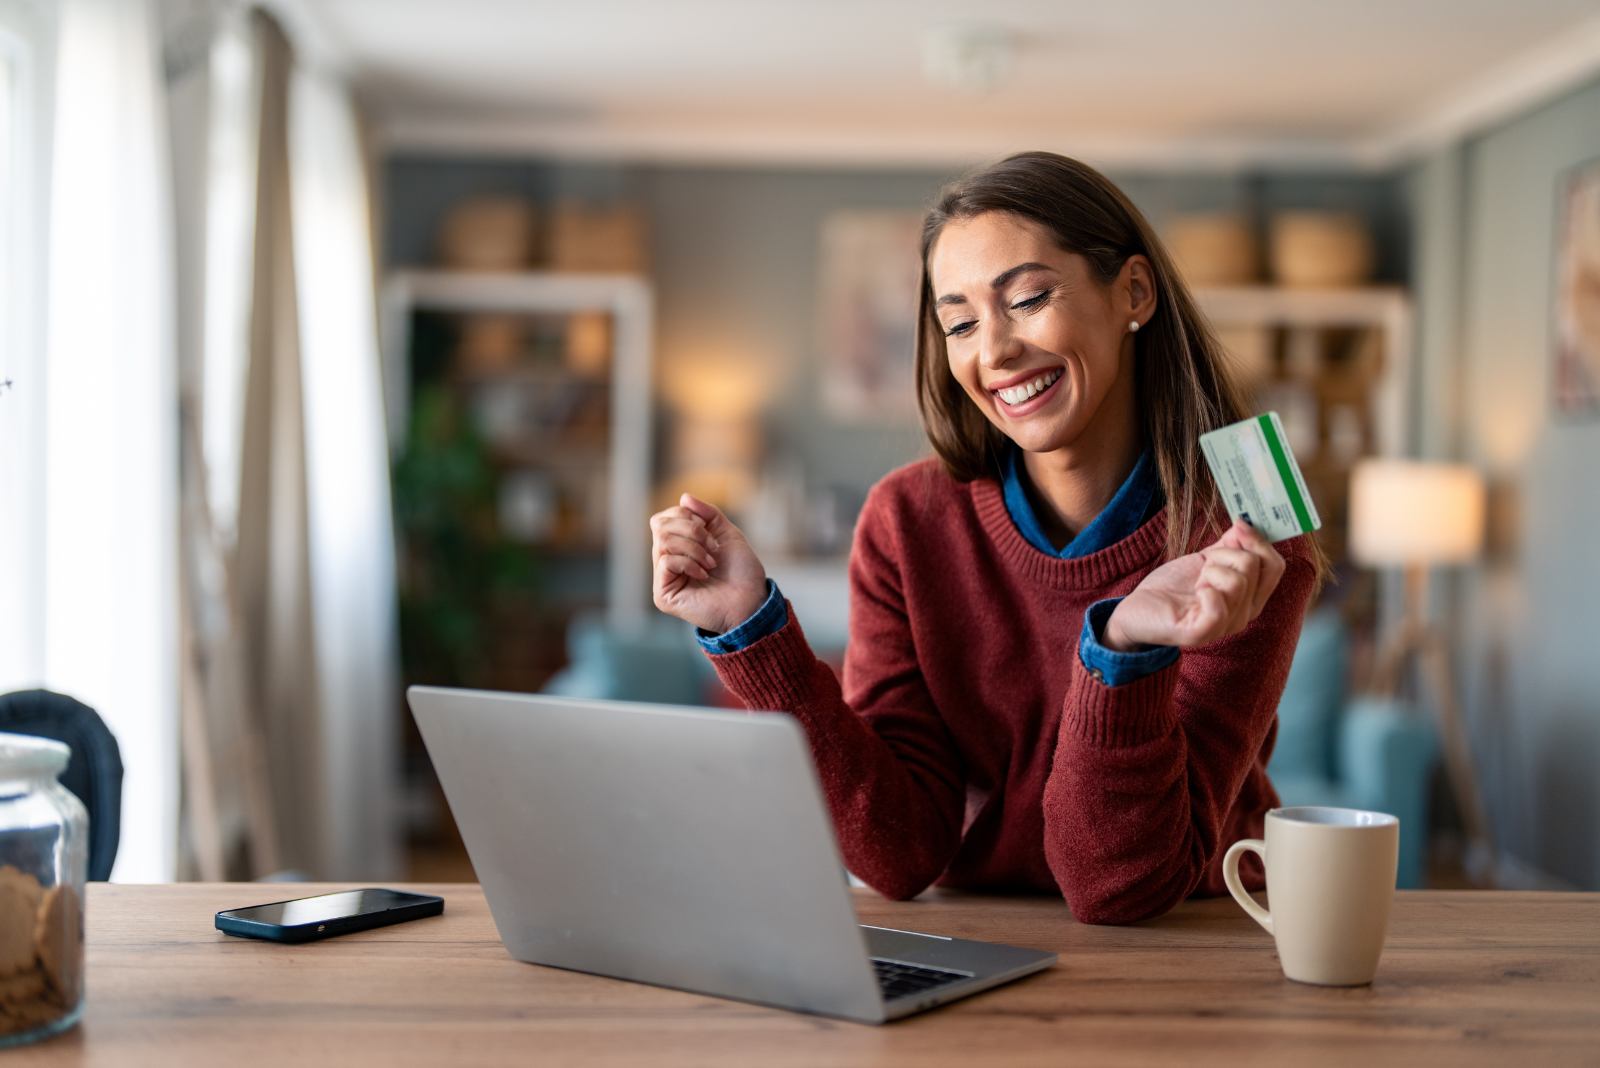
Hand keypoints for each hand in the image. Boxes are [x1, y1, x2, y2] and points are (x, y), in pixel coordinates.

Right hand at [650, 494, 768, 634]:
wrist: (751, 600)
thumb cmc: (742, 571)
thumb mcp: (726, 533)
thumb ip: (706, 514)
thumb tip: (683, 497)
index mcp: (678, 546)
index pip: (663, 518)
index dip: (685, 515)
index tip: (709, 529)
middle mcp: (667, 560)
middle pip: (659, 525)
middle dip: (692, 529)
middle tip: (712, 546)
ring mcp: (663, 578)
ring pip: (663, 541)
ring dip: (694, 547)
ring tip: (711, 562)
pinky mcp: (663, 595)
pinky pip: (666, 561)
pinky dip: (689, 562)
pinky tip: (704, 574)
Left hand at [1103, 519, 1285, 650]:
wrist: (1137, 611)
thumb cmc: (1172, 588)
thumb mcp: (1205, 561)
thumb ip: (1229, 545)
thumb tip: (1246, 524)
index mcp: (1249, 598)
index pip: (1275, 566)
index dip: (1259, 541)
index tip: (1238, 526)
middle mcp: (1243, 615)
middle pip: (1256, 567)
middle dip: (1225, 554)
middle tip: (1204, 567)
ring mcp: (1224, 626)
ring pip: (1237, 581)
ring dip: (1209, 572)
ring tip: (1195, 583)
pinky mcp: (1201, 633)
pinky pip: (1218, 604)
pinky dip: (1204, 590)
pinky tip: (1194, 594)